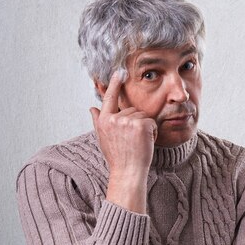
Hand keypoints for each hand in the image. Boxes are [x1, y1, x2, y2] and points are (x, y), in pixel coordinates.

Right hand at [90, 70, 156, 212]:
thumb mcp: (103, 138)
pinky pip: (151, 122)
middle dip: (137, 123)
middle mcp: (114, 119)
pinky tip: (145, 142)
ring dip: (145, 128)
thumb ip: (98, 121)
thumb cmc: (117, 157)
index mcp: (104, 120)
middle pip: (133, 110)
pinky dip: (153, 132)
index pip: (109, 99)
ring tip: (138, 143)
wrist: (127, 172)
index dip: (115, 85)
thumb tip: (92, 107)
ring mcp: (127, 121)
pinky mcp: (141, 125)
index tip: (119, 72)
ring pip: (143, 116)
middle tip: (132, 141)